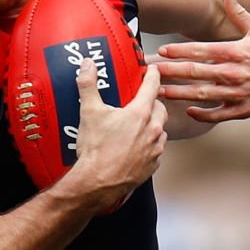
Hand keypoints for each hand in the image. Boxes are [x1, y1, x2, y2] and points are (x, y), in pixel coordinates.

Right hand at [64, 60, 166, 212]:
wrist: (97, 183)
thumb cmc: (95, 150)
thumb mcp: (89, 112)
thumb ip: (88, 85)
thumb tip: (88, 66)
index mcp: (140, 114)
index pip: (152, 87)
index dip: (152, 75)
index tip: (153, 70)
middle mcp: (152, 130)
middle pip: (160, 109)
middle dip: (153, 102)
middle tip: (142, 101)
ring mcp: (155, 149)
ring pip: (160, 130)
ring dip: (153, 125)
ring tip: (138, 125)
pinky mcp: (153, 165)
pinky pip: (156, 150)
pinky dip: (150, 145)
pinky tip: (137, 146)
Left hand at [156, 0, 249, 122]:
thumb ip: (240, 13)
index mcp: (235, 52)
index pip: (200, 50)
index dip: (178, 50)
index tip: (160, 50)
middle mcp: (233, 73)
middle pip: (194, 72)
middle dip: (170, 72)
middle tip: (149, 72)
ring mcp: (237, 94)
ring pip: (201, 95)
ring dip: (179, 93)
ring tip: (159, 93)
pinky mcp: (244, 110)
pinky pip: (218, 114)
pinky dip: (203, 114)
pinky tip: (188, 111)